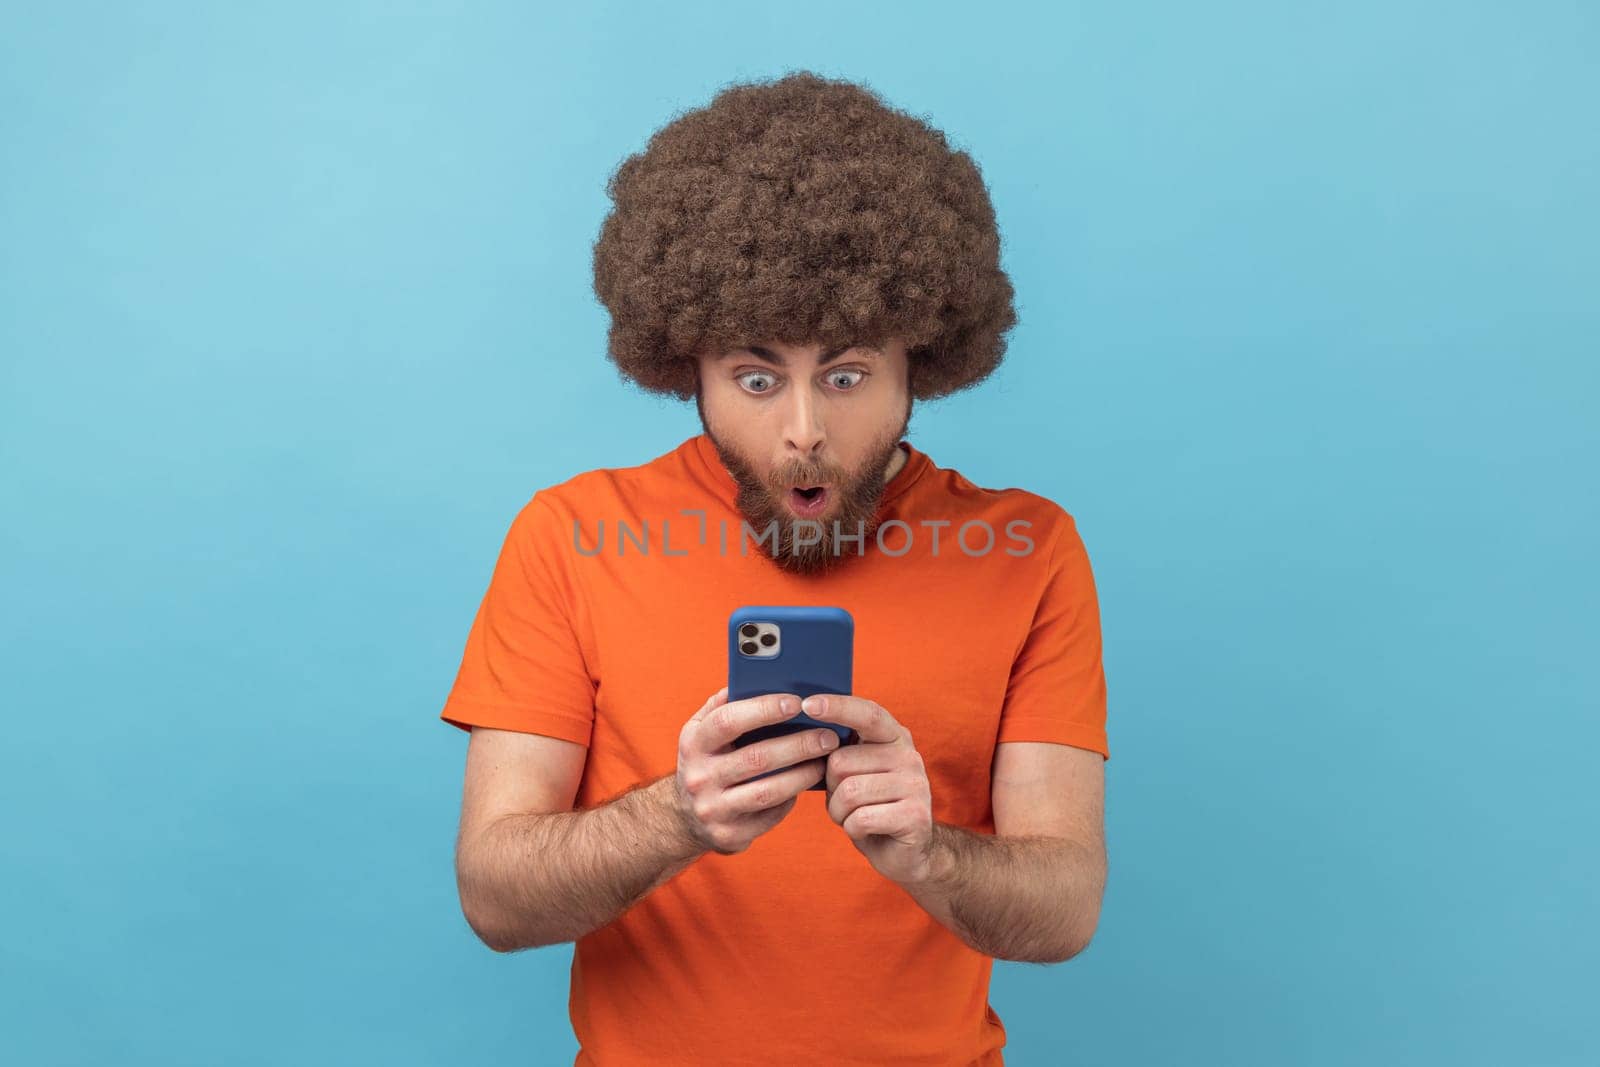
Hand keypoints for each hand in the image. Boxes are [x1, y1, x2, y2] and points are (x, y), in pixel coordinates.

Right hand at [671, 686, 838, 854]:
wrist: (683, 816)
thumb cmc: (707, 759)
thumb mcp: (701, 730)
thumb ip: (724, 703)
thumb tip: (757, 675)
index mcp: (693, 742)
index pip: (728, 721)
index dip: (763, 709)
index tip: (797, 702)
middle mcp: (699, 776)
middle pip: (757, 758)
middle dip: (798, 744)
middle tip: (828, 735)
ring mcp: (713, 809)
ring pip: (768, 791)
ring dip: (803, 774)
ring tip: (825, 760)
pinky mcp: (729, 835)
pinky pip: (770, 815)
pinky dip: (792, 798)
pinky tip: (808, 784)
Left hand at [805, 694, 936, 884]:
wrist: (905, 851)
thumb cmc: (869, 805)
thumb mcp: (856, 771)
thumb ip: (841, 750)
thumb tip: (805, 733)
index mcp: (894, 736)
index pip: (867, 714)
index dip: (838, 707)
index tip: (808, 704)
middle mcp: (909, 755)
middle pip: (842, 762)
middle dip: (830, 788)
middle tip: (845, 800)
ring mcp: (916, 785)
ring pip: (849, 793)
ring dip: (840, 812)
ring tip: (855, 816)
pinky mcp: (915, 816)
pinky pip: (860, 819)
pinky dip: (852, 830)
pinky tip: (867, 830)